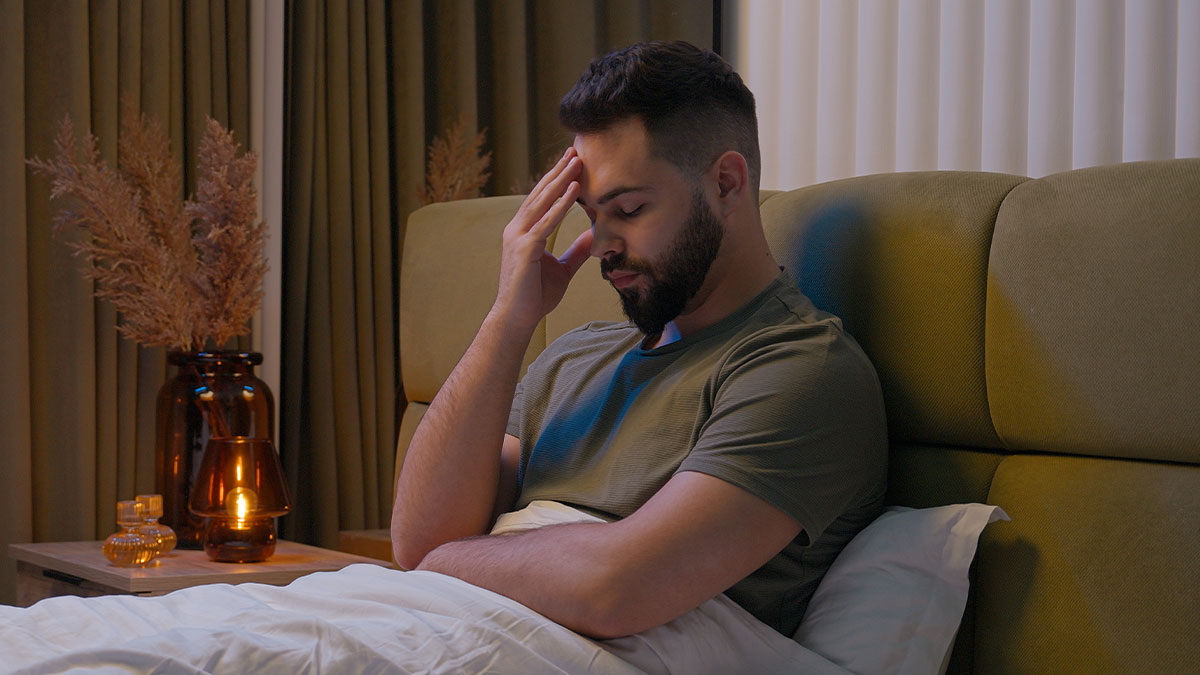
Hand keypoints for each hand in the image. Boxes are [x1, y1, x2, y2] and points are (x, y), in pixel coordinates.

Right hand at [492, 147, 593, 332]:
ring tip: (576, 161)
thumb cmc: (535, 296)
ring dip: (561, 180)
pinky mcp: (525, 249)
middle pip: (541, 194)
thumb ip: (576, 252)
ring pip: (542, 202)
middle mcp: (517, 229)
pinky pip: (546, 222)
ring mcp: (518, 237)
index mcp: (523, 231)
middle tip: (574, 150)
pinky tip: (574, 190)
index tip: (571, 162)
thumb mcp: (563, 269)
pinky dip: (561, 205)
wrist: (517, 319)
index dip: (556, 180)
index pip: (541, 199)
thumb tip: (593, 236)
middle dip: (558, 171)